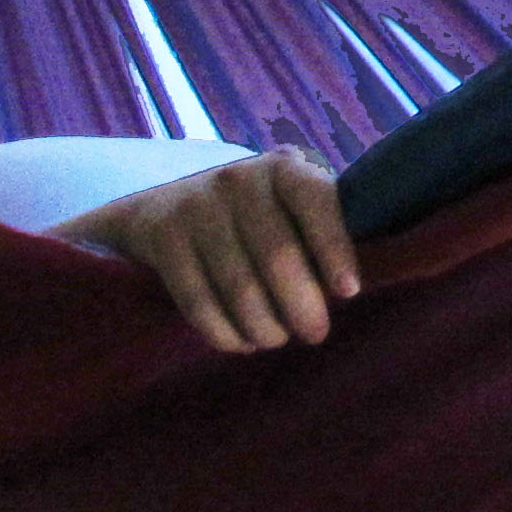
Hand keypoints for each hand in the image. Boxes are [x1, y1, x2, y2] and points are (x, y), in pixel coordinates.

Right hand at [60, 148, 360, 352]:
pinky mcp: (162, 233)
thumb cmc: (256, 216)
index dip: (334, 248)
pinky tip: (241, 343)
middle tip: (314, 335)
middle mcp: (239, 178)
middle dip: (301, 305)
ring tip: (276, 339)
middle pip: (277, 254)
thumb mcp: (289, 207)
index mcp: (284, 167)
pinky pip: (197, 298)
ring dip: (263, 325)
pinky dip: (223, 332)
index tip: (349, 293)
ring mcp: (196, 203)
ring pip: (238, 284)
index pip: (316, 202)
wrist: (164, 205)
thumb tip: (348, 293)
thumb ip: (319, 233)